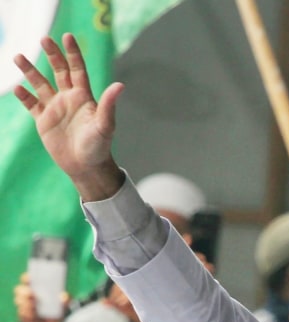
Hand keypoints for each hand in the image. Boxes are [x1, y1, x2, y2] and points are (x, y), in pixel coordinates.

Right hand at [13, 34, 124, 198]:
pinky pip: (31, 105)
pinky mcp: (44, 121)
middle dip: (52, 55)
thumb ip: (109, 105)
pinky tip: (18, 88)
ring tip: (18, 57)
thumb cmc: (99, 147)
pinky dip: (24, 96)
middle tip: (44, 38)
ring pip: (40, 84)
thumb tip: (120, 85)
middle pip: (58, 70)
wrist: (86, 167)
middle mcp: (68, 98)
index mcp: (83, 97)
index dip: (73, 53)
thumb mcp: (105, 126)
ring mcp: (55, 109)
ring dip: (30, 71)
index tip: (67, 36)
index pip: (77, 69)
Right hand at [15, 272, 66, 321]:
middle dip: (24, 290)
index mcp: (36, 291)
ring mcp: (23, 306)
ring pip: (18, 300)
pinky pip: (21, 311)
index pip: (27, 281)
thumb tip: (64, 295)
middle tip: (32, 294)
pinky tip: (32, 315)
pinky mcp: (22, 316)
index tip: (29, 278)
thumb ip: (65, 302)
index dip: (26, 278)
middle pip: (19, 289)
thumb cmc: (55, 317)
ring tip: (34, 306)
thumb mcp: (62, 309)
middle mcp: (28, 297)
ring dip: (25, 302)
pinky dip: (27, 312)